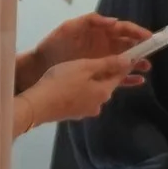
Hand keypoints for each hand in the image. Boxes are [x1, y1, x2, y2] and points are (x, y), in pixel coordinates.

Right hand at [14, 53, 146, 133]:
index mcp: (104, 91)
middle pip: (106, 84)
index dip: (124, 64)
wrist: (38, 105)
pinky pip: (81, 99)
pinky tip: (70, 85)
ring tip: (80, 72)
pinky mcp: (73, 114)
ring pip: (93, 92)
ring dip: (91, 82)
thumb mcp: (85, 67)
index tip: (127, 54)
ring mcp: (86, 111)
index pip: (120, 75)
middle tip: (97, 60)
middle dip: (105, 73)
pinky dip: (80, 91)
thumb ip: (107, 64)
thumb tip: (129, 61)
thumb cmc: (62, 81)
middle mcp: (99, 104)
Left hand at [34, 14, 154, 72]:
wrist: (41, 64)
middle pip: (127, 45)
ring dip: (136, 64)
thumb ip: (90, 21)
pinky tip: (137, 82)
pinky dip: (127, 79)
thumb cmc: (54, 44)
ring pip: (124, 61)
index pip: (123, 29)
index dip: (136, 32)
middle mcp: (104, 45)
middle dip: (140, 49)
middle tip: (151, 53)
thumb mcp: (69, 28)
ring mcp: (102, 60)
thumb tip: (113, 21)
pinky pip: (116, 76)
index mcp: (100, 31)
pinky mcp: (98, 74)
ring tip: (146, 68)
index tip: (148, 37)